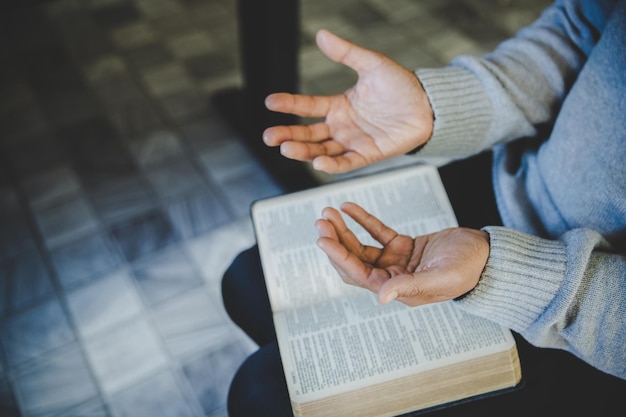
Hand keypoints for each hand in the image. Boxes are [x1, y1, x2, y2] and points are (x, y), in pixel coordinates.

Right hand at [263, 29, 433, 173]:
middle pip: (308, 134)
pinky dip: (331, 166)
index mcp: (339, 105)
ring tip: (286, 149)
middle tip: (269, 137)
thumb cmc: (402, 85)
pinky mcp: (367, 155)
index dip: (289, 104)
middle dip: (287, 135)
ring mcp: (352, 142)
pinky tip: (317, 163)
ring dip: (303, 152)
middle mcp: (341, 126)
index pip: (307, 106)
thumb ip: (346, 53)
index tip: (270, 102)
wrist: (428, 105)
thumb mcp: (372, 64)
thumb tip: (321, 34)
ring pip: (321, 151)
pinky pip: (346, 163)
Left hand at [315, 202, 489, 305]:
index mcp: (397, 290)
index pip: (359, 274)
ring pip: (361, 246)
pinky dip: (362, 220)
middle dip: (336, 242)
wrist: (487, 255)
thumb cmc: (469, 268)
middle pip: (354, 261)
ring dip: (344, 230)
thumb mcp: (441, 277)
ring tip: (328, 212)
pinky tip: (348, 206)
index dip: (339, 257)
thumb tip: (379, 298)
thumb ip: (410, 286)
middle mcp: (392, 278)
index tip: (322, 239)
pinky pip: (377, 232)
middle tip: (321, 222)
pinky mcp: (403, 246)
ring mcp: (396, 262)